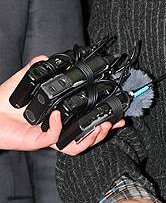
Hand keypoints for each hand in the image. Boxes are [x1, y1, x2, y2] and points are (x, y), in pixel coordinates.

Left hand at [0, 58, 123, 152]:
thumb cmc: (7, 101)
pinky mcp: (38, 142)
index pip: (87, 122)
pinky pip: (54, 138)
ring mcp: (49, 137)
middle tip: (113, 122)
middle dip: (104, 132)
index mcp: (61, 118)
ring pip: (77, 145)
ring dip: (90, 137)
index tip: (118, 115)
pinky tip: (58, 116)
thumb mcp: (28, 80)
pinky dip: (58, 127)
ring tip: (98, 126)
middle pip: (88, 138)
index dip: (104, 120)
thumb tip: (51, 57)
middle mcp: (58, 130)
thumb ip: (41, 68)